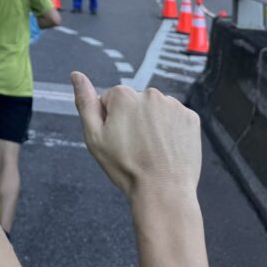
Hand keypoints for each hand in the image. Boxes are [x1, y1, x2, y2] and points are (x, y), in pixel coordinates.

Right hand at [71, 72, 201, 201]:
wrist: (163, 192)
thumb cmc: (125, 167)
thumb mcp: (94, 137)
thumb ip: (85, 102)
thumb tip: (76, 75)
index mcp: (124, 95)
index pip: (111, 100)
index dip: (110, 121)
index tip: (117, 140)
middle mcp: (150, 93)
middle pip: (134, 102)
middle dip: (132, 119)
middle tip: (134, 147)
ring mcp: (173, 105)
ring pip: (156, 110)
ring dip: (152, 123)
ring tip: (151, 149)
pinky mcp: (191, 118)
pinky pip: (175, 118)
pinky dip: (171, 130)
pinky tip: (167, 148)